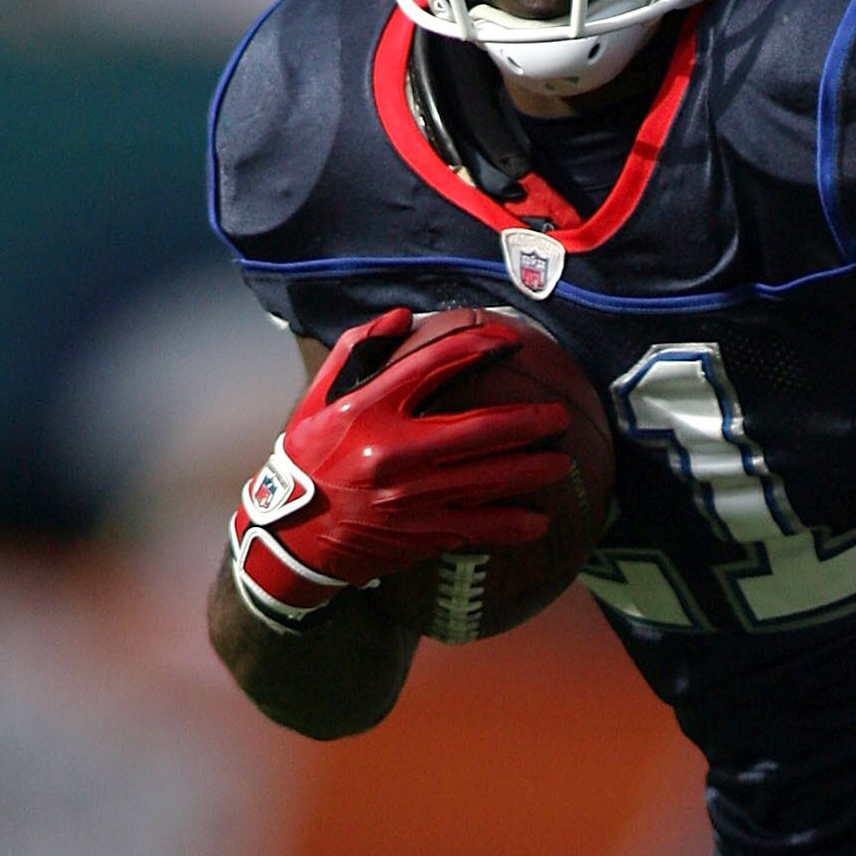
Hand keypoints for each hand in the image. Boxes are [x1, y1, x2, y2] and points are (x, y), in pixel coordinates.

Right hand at [230, 309, 575, 629]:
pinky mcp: (421, 532)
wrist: (294, 538)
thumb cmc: (310, 461)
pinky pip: (479, 526)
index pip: (433, 365)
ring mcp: (411, 496)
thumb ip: (354, 352)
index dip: (478, 347)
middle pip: (478, 429)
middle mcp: (392, 451)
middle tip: (558, 416)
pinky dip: (513, 524)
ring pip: (488, 479)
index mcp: (367, 410)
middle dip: (528, 421)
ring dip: (533, 469)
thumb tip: (399, 316)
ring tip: (561, 459)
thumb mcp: (318, 401)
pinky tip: (540, 519)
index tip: (509, 340)